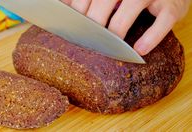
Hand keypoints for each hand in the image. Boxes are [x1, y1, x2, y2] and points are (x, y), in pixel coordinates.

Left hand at [61, 0, 190, 55]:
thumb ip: (91, 1)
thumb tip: (62, 6)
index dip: (77, 15)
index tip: (72, 32)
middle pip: (104, 3)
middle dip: (93, 25)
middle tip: (88, 43)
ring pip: (129, 10)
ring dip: (116, 32)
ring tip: (110, 49)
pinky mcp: (172, 6)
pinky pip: (162, 22)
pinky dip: (151, 38)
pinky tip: (139, 50)